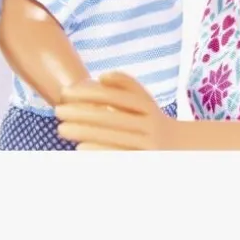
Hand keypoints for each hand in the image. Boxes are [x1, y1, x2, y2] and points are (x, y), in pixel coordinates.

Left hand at [54, 72, 177, 149]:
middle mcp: (150, 125)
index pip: (114, 96)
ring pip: (112, 137)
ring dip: (85, 133)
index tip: (66, 93)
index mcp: (148, 106)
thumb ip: (126, 83)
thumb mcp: (145, 99)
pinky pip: (118, 156)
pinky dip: (99, 152)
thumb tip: (102, 77)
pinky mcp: (144, 161)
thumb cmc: (153, 120)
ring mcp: (148, 145)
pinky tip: (80, 149)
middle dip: (81, 114)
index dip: (89, 93)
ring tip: (62, 129)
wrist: (183, 150)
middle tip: (57, 112)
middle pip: (110, 117)